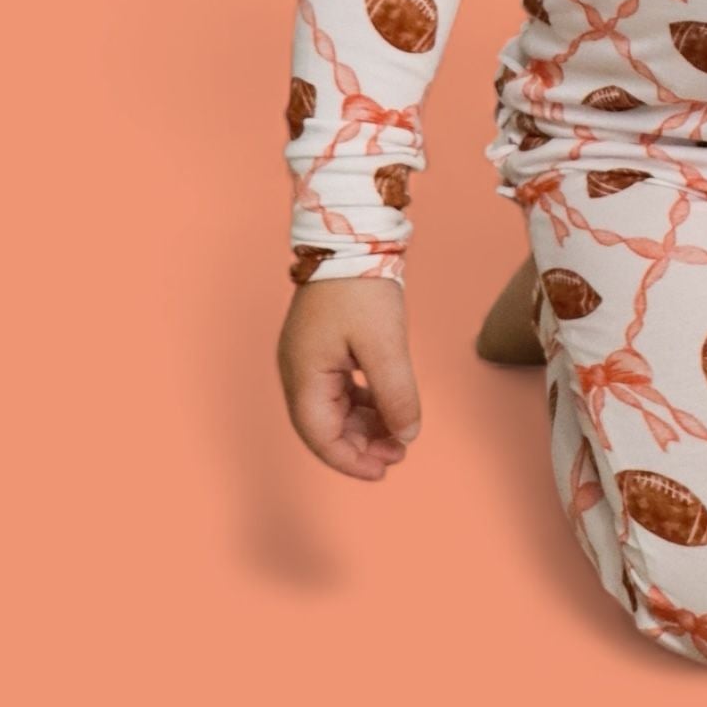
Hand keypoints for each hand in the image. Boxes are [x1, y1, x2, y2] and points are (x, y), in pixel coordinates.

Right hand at [277, 276, 422, 479]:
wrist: (352, 235)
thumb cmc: (361, 287)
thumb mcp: (384, 345)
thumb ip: (395, 394)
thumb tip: (407, 435)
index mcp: (303, 376)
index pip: (320, 437)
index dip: (351, 461)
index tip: (383, 471)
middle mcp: (299, 371)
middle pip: (325, 426)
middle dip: (361, 445)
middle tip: (399, 454)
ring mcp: (309, 358)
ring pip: (335, 408)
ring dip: (365, 425)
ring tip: (399, 434)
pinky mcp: (324, 345)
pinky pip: (341, 387)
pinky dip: (364, 402)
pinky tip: (388, 406)